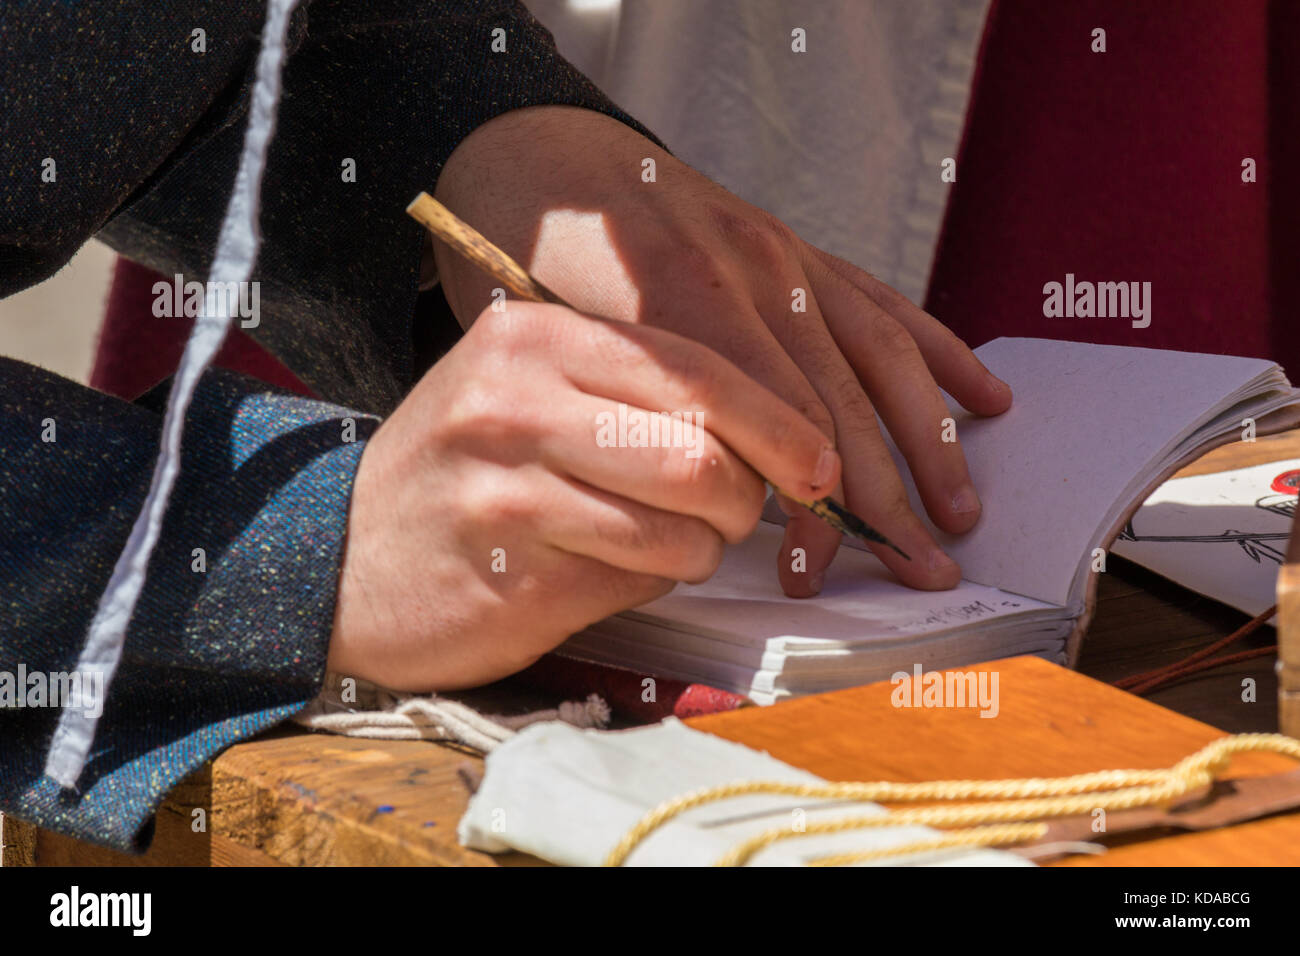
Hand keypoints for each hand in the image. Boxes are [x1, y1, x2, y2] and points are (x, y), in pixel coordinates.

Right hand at [328, 302, 839, 690]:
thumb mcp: (531, 393)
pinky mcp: (511, 572)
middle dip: (750, 498)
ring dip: (704, 547)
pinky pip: (640, 578)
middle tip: (737, 515)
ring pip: (682, 524)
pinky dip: (657, 580)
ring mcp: (507, 488)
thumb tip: (780, 435)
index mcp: (534, 337)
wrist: (342, 557)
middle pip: (704, 454)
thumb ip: (638, 393)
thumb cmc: (465, 473)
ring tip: (673, 543)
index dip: (780, 425)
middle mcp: (515, 400)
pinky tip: (618, 569)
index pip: (699, 370)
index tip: (819, 466)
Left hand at [432, 106, 1012, 595]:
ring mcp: (783, 251)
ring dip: (927, 440)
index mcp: (681, 294)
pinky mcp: (799, 245)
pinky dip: (941, 350)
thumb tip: (709, 497)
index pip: (774, 419)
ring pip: (879, 355)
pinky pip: (883, 301)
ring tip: (958, 511)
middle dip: (884, 496)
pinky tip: (985, 393)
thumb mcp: (546, 335)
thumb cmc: (526, 254)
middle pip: (838, 398)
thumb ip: (627, 405)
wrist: (538, 152)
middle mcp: (749, 266)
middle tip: (916, 568)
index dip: (807, 504)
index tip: (817, 568)